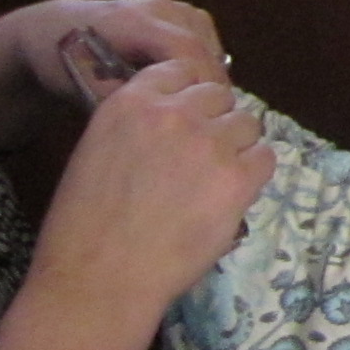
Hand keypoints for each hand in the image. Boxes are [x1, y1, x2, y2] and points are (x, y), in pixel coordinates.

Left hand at [3, 0, 226, 107]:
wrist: (49, 29)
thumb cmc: (64, 60)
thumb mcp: (84, 85)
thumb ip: (124, 98)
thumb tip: (163, 114)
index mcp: (134, 21)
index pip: (185, 48)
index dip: (202, 80)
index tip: (206, 113)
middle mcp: (158, 7)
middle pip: (202, 43)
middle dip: (211, 80)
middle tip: (212, 116)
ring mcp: (168, 5)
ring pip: (207, 38)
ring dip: (210, 68)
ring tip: (203, 100)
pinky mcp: (173, 10)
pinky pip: (202, 33)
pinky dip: (205, 57)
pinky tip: (194, 80)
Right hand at [28, 57, 271, 332]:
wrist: (99, 279)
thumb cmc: (84, 227)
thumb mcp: (96, 151)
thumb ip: (138, 125)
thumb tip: (177, 118)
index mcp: (131, 101)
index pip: (181, 70)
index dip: (186, 97)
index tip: (183, 121)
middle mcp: (175, 112)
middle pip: (219, 95)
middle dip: (213, 121)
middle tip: (200, 157)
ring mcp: (210, 143)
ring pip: (247, 123)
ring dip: (236, 146)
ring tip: (214, 180)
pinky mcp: (237, 177)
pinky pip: (265, 158)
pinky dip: (253, 174)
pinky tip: (230, 195)